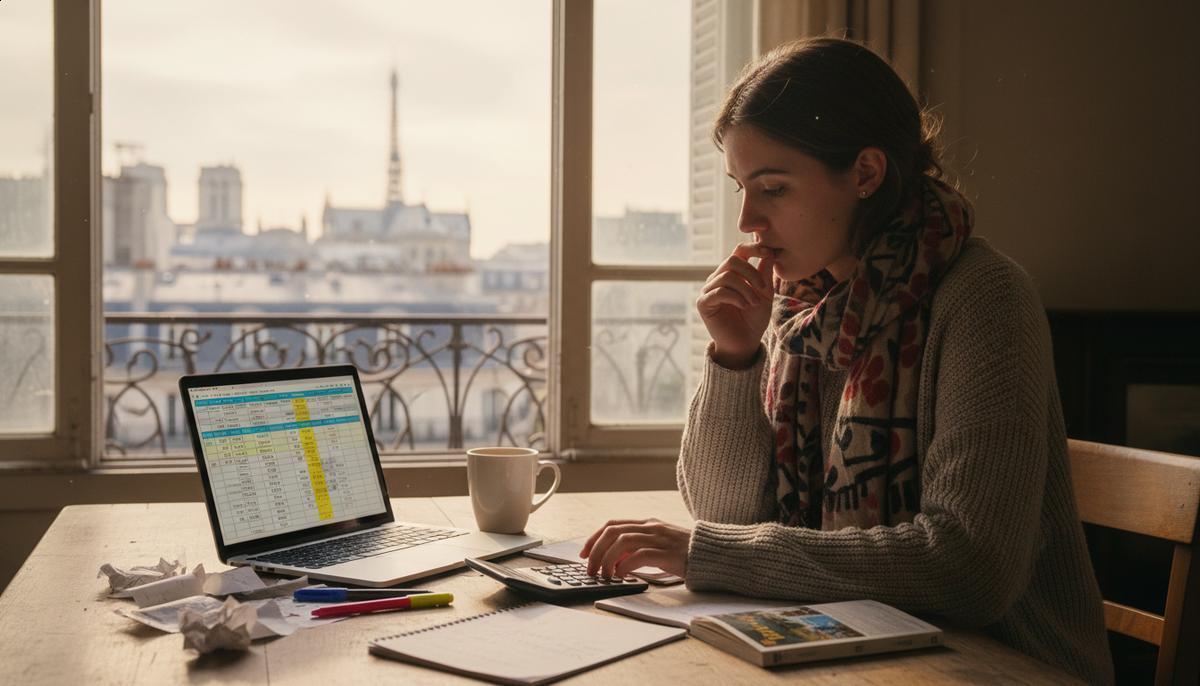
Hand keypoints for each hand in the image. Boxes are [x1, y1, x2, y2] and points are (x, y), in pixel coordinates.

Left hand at [579, 518, 690, 578]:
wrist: (712, 554)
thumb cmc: (684, 554)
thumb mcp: (658, 546)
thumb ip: (638, 549)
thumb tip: (614, 560)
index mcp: (647, 523)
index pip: (612, 524)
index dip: (594, 538)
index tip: (584, 553)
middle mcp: (651, 527)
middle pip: (613, 532)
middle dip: (596, 550)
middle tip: (590, 569)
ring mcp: (659, 538)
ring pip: (622, 541)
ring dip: (607, 559)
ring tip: (604, 575)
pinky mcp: (667, 553)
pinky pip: (640, 555)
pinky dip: (626, 565)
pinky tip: (621, 575)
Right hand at [696, 243, 774, 368]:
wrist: (745, 343)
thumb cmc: (754, 318)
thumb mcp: (764, 293)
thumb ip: (765, 273)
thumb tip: (770, 252)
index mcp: (733, 273)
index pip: (739, 251)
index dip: (753, 247)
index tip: (769, 252)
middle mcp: (718, 278)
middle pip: (732, 260)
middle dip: (751, 273)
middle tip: (762, 288)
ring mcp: (709, 290)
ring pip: (727, 276)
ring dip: (746, 289)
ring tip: (754, 303)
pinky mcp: (703, 303)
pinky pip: (719, 292)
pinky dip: (736, 297)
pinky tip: (744, 306)